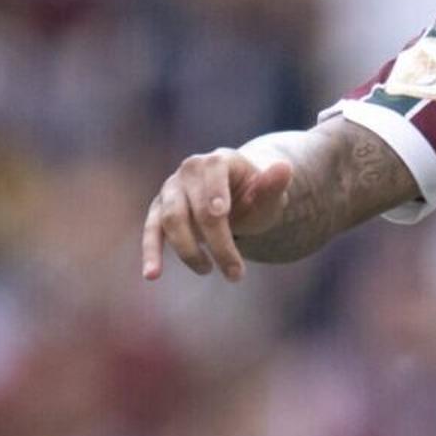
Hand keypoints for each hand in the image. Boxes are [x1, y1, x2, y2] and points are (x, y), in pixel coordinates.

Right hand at [140, 144, 296, 282]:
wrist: (234, 200)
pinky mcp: (158, 211)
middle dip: (214, 242)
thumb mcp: (268, 194)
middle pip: (194, 207)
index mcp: (217, 160)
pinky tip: (151, 275)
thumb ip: (273, 185)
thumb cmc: (254, 197)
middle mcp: (189, 171)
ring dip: (189, 251)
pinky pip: (151, 231)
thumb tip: (284, 168)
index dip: (215, 194)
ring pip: (171, 220)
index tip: (221, 214)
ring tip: (208, 271)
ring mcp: (170, 190)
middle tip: (236, 274)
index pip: (214, 176)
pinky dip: (150, 253)